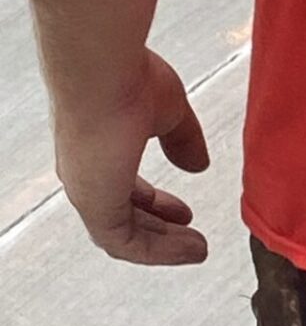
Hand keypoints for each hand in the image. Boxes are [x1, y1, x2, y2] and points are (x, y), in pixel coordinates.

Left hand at [55, 50, 210, 265]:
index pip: (123, 188)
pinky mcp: (94, 205)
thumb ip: (182, 140)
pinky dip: (159, 252)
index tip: (182, 213)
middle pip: (123, 217)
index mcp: (98, 149)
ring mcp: (88, 190)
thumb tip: (197, 163)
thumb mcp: (168, 112)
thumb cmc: (124, 78)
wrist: (103, 72)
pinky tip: (189, 250)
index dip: (154, 204)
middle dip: (160, 230)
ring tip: (196, 250)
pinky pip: (126, 244)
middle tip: (190, 237)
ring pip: (124, 235)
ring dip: (163, 246)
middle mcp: (87, 173)